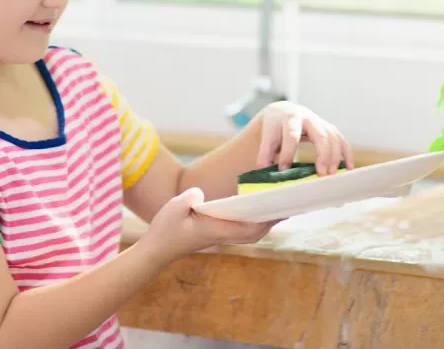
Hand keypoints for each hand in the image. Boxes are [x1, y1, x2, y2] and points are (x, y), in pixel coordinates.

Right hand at [140, 187, 277, 265]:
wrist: (156, 250)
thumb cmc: (165, 230)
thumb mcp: (174, 208)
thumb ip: (189, 198)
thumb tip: (201, 194)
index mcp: (215, 230)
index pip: (247, 228)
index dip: (265, 221)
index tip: (279, 210)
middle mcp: (221, 235)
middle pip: (254, 233)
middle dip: (271, 222)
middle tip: (287, 207)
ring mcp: (219, 236)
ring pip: (249, 233)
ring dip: (264, 223)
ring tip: (276, 208)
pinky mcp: (215, 234)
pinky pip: (240, 230)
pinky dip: (252, 223)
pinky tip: (255, 211)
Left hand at [256, 102, 353, 174]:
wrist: (283, 112)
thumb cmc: (274, 131)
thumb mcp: (266, 139)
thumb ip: (265, 156)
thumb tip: (267, 175)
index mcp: (287, 119)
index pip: (290, 136)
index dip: (288, 153)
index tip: (285, 170)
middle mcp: (305, 118)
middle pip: (318, 135)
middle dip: (321, 154)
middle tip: (321, 173)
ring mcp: (319, 122)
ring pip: (332, 137)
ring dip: (334, 156)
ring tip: (331, 175)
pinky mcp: (328, 128)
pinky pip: (340, 140)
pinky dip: (346, 154)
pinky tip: (347, 169)